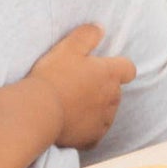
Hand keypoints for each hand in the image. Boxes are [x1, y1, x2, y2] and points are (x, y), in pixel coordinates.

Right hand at [25, 25, 136, 152]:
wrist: (38, 111)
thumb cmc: (53, 77)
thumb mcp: (68, 47)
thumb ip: (87, 35)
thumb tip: (99, 28)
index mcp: (109, 75)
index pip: (128, 69)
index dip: (118, 67)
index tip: (103, 67)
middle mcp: (112, 98)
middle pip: (115, 91)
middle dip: (102, 88)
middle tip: (77, 84)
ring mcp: (103, 120)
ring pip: (106, 112)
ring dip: (95, 108)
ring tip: (72, 104)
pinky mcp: (92, 138)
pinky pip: (95, 132)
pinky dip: (87, 128)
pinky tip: (71, 123)